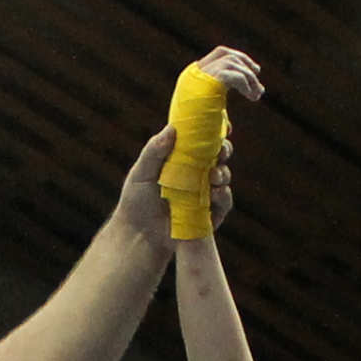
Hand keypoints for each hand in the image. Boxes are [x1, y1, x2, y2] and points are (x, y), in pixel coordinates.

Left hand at [111, 127, 239, 253]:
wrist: (137, 235)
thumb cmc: (136, 202)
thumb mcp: (141, 173)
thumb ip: (154, 151)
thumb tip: (172, 128)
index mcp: (182, 159)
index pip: (202, 141)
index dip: (214, 131)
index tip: (222, 125)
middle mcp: (196, 174)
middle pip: (218, 155)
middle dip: (224, 149)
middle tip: (221, 150)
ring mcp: (205, 193)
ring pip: (223, 177)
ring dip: (223, 173)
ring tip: (214, 175)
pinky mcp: (210, 214)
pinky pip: (224, 203)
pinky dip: (223, 196)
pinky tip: (216, 193)